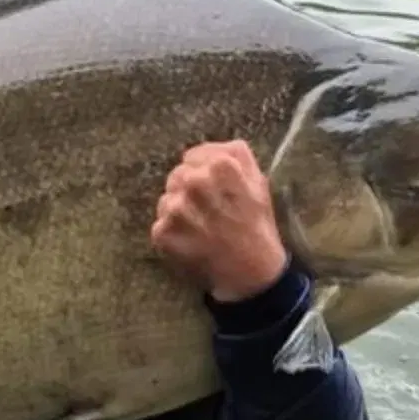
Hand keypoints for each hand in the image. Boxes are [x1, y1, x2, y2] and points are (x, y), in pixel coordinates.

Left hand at [150, 141, 288, 303]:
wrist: (250, 272)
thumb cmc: (255, 225)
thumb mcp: (258, 181)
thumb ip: (236, 155)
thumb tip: (211, 147)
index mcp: (221, 165)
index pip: (192, 157)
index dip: (201, 172)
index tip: (213, 190)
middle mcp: (195, 182)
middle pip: (177, 176)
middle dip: (189, 191)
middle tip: (208, 211)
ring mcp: (177, 208)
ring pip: (167, 199)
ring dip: (179, 212)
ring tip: (201, 228)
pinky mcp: (163, 232)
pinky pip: (160, 223)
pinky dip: (172, 233)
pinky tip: (192, 242)